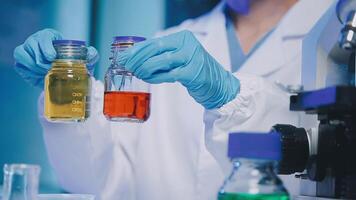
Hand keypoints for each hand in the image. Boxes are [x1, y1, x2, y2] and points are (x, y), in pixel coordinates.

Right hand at [13, 29, 98, 87]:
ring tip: (47, 72)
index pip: (43, 37)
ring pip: (23, 56)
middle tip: (51, 69)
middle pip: (32, 47)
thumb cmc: (72, 62)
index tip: (52, 57)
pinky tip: (40, 76)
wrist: (63, 75)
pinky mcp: (21, 64)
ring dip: (35, 67)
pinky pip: (20, 66)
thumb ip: (91, 54)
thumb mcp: (83, 58)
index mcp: (48, 36)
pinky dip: (30, 72)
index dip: (46, 47)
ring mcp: (25, 51)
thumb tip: (91, 53)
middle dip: (42, 61)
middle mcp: (34, 41)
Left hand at [117, 30, 239, 108]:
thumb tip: (136, 56)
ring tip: (136, 73)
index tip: (125, 56)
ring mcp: (191, 59)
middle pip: (156, 49)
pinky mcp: (192, 74)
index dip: (138, 49)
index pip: (155, 41)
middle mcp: (188, 45)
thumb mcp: (180, 57)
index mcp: (183, 38)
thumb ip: (163, 54)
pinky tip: (148, 79)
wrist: (218, 84)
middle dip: (138, 58)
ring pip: (161, 62)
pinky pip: (168, 75)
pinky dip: (156, 77)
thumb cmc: (195, 70)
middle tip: (127, 65)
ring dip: (145, 68)